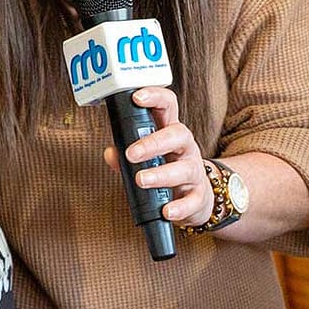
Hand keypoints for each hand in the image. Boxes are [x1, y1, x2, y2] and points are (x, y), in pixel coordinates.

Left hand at [102, 87, 215, 226]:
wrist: (197, 199)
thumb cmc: (166, 172)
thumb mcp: (146, 161)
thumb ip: (125, 157)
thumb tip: (109, 154)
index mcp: (170, 134)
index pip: (167, 106)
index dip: (155, 97)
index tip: (137, 98)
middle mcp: (185, 149)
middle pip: (178, 135)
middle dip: (153, 143)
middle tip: (131, 154)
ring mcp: (194, 172)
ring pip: (185, 168)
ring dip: (161, 174)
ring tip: (141, 181)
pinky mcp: (199, 197)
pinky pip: (193, 201)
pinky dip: (180, 207)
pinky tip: (166, 210)